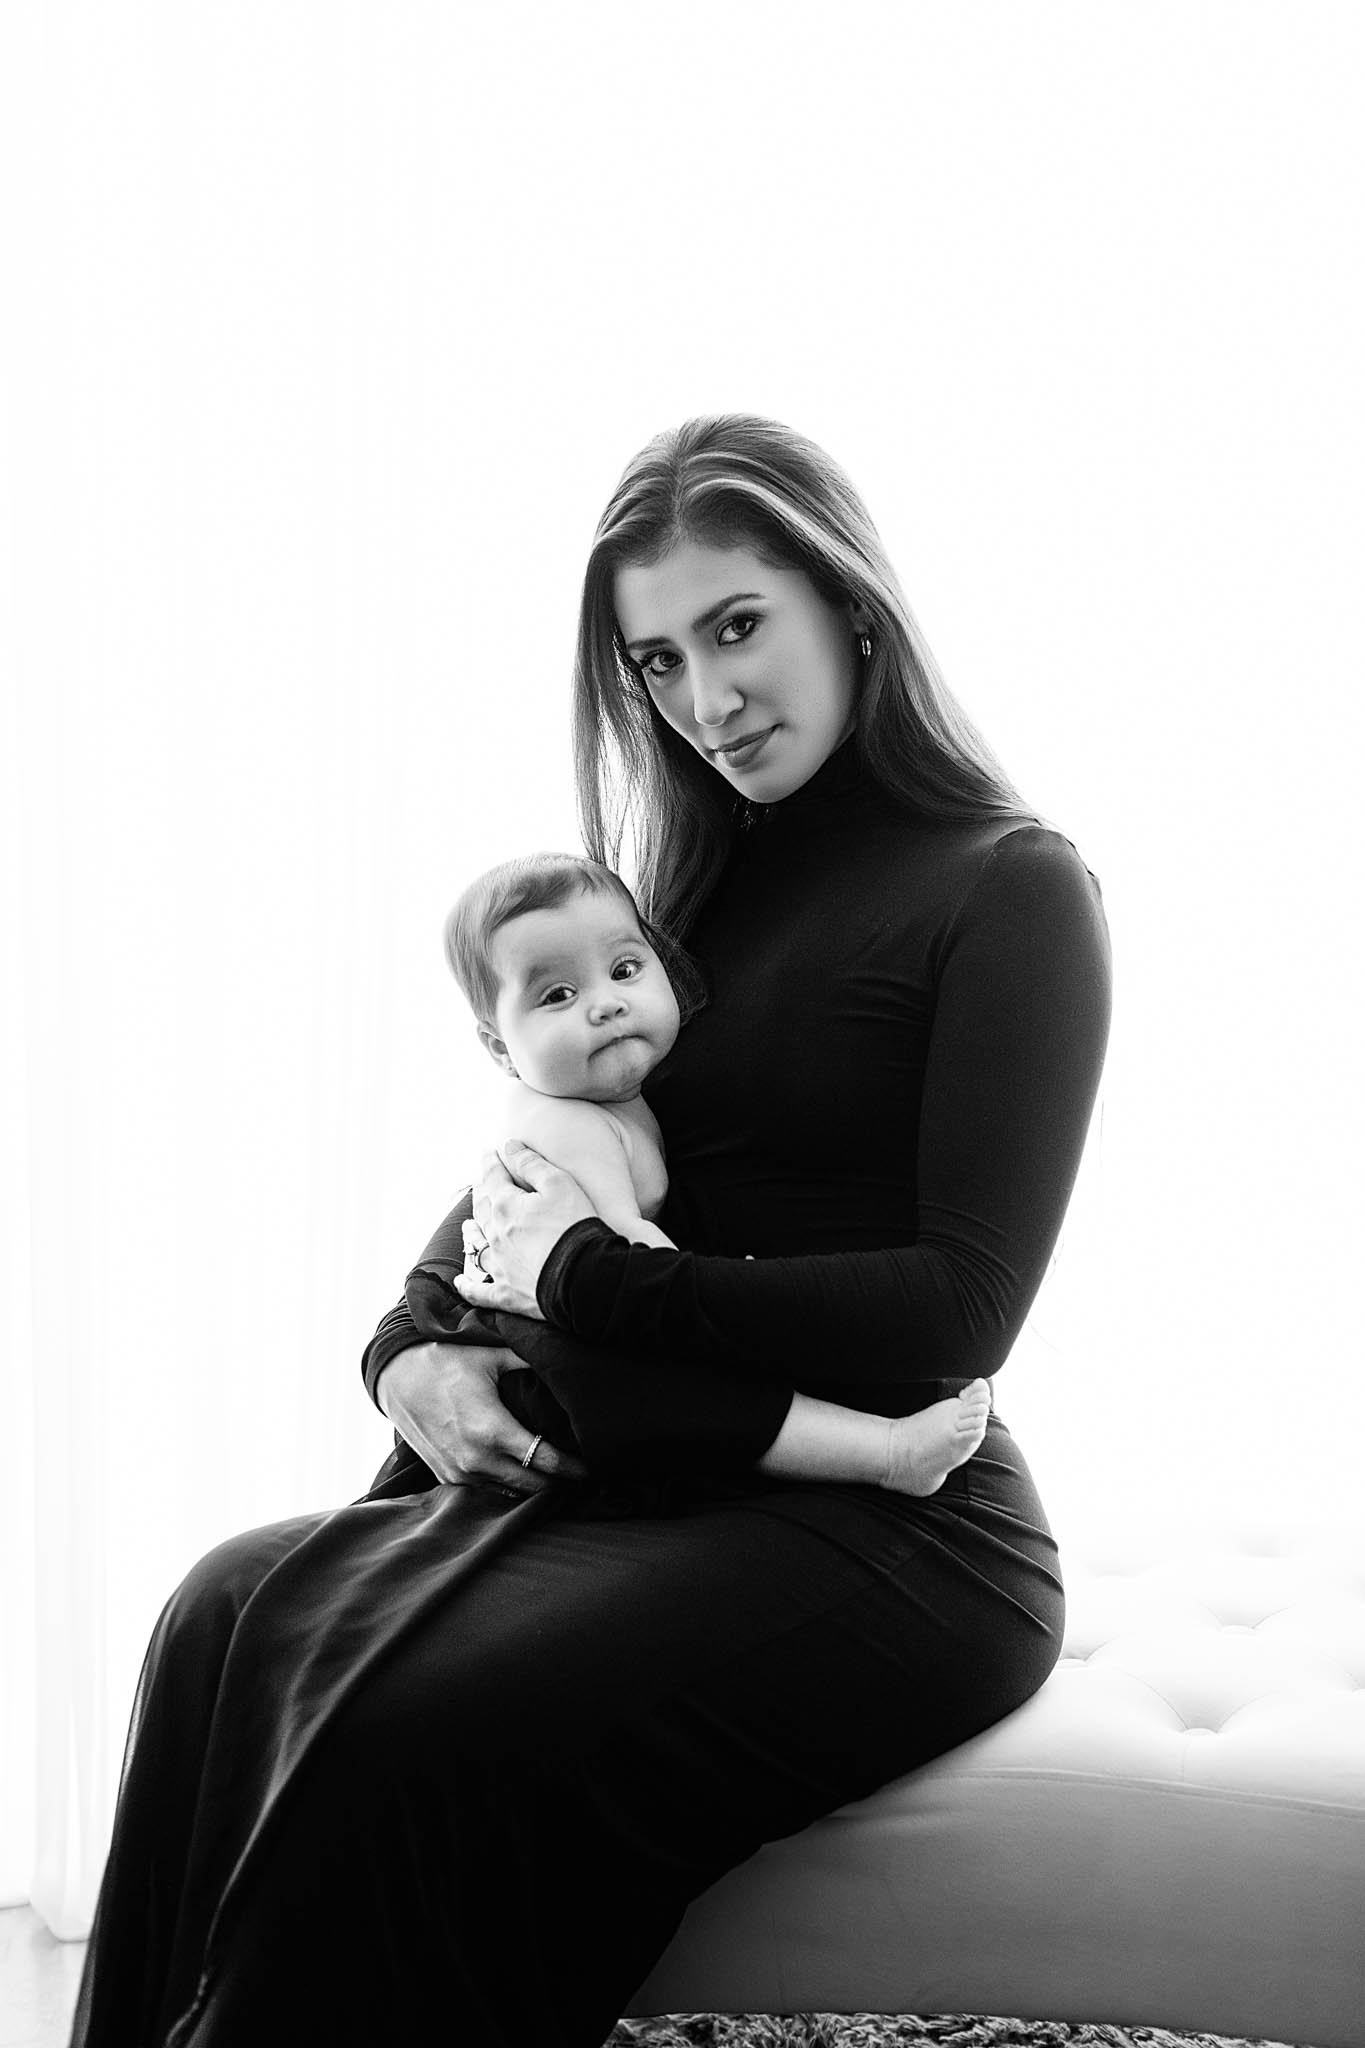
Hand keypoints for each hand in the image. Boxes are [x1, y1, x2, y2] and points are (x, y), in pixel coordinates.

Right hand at [376, 1340, 584, 1492]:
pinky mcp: (447, 1476)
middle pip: (533, 1487)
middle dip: (559, 1483)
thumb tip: (562, 1360)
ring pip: (509, 1493)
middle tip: (582, 1476)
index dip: (573, 1468)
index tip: (593, 1468)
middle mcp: (477, 1460)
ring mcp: (460, 1473)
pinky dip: (507, 1486)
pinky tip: (522, 1475)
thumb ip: (530, 1360)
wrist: (396, 1377)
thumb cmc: (445, 1360)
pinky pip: (487, 1491)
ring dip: (533, 1488)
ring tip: (557, 1478)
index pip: (546, 1462)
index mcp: (493, 1431)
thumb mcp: (491, 1356)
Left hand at [453, 1140, 596, 1319]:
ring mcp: (499, 1265)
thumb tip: (509, 1145)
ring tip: (468, 1225)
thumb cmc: (574, 1226)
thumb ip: (531, 1163)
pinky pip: (479, 1291)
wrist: (583, 1277)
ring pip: (477, 1245)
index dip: (490, 1161)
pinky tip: (461, 1282)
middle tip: (481, 1185)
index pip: (493, 1177)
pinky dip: (468, 1286)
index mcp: (507, 1206)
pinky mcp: (506, 1293)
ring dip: (471, 1232)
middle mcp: (496, 1235)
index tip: (489, 1151)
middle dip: (481, 1193)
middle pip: (482, 1209)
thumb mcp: (559, 1184)